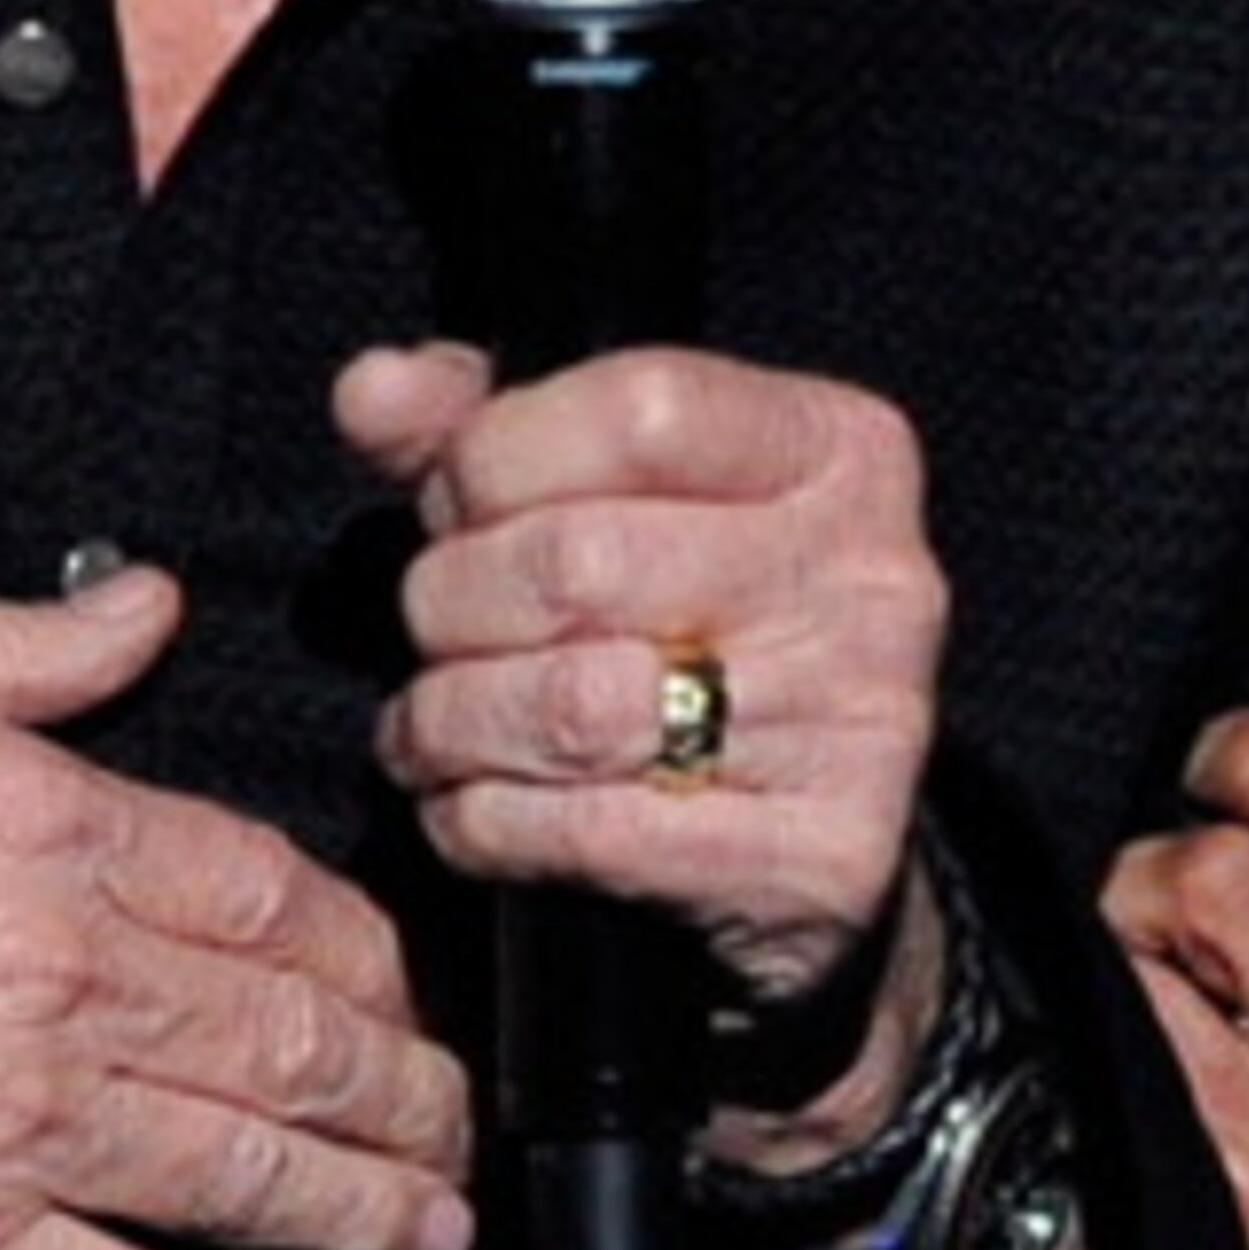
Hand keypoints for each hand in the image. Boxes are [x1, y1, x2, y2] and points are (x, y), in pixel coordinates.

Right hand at [0, 563, 472, 1249]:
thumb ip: (15, 640)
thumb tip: (148, 607)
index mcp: (44, 828)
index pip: (267, 893)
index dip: (362, 942)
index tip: (404, 972)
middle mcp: (56, 983)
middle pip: (289, 1039)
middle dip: (402, 1083)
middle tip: (460, 1111)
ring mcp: (6, 1128)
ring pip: (242, 1175)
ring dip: (364, 1208)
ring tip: (437, 1224)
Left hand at [339, 340, 942, 1073]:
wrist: (809, 835)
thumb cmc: (685, 625)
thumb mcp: (605, 490)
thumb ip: (482, 425)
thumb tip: (374, 391)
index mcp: (837, 449)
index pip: (639, 409)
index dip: (499, 457)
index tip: (460, 503)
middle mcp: (874, 576)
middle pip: (581, 563)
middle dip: (453, 599)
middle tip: (436, 627)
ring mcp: (861, 723)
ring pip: (573, 708)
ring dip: (453, 719)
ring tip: (432, 722)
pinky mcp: (822, 857)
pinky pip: (591, 834)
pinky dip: (486, 822)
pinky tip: (471, 804)